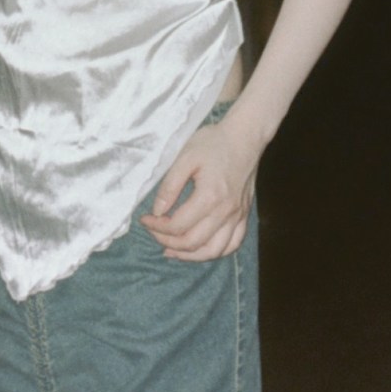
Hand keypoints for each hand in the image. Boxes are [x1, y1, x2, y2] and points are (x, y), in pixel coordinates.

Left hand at [140, 110, 265, 261]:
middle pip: (192, 242)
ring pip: (213, 251)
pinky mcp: (244, 215)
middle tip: (154, 232)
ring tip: (172, 250)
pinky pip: (232, 244)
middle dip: (167, 242)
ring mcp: (237, 216)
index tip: (145, 219)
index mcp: (209, 197)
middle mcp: (225, 212)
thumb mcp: (185, 157)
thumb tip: (157, 211)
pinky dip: (214, 252)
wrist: (245, 136)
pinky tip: (200, 248)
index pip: (178, 226)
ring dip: (189, 255)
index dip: (157, 227)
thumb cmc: (214, 143)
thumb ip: (170, 186)